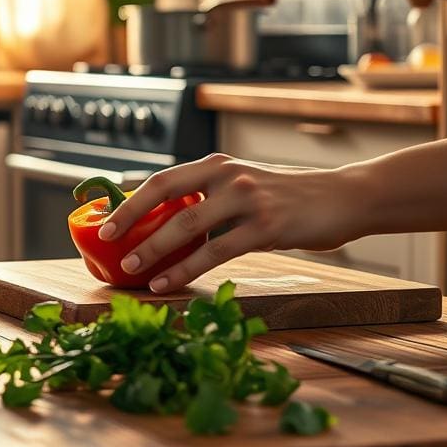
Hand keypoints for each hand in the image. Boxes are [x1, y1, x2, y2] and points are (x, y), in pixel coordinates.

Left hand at [96, 154, 362, 292]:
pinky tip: (168, 282)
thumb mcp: (243, 186)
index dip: (131, 198)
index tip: (104, 218)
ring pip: (188, 225)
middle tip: (107, 239)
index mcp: (217, 164)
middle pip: (166, 194)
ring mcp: (247, 200)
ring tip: (131, 267)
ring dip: (154, 248)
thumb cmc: (286, 198)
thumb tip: (164, 222)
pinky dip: (187, 269)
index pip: (163, 178)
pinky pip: (216, 251)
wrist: (341, 199)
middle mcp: (228, 175)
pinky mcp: (265, 227)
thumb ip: (209, 196)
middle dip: (131, 217)